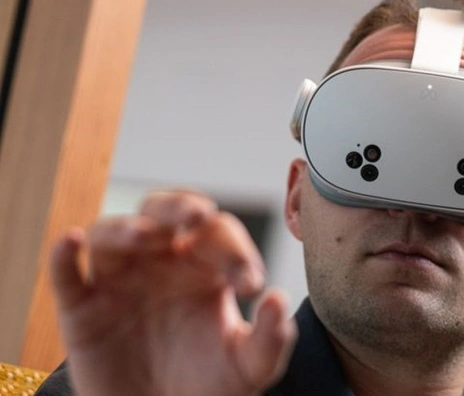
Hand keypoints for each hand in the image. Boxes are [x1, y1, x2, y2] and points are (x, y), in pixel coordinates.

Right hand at [50, 191, 296, 395]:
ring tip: (146, 238)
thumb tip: (278, 300)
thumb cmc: (208, 385)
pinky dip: (63, 255)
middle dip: (179, 207)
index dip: (236, 251)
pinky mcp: (81, 308)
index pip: (218, 236)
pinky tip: (71, 241)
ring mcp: (118, 280)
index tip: (250, 284)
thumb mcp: (247, 367)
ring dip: (126, 229)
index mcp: (204, 266)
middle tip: (197, 216)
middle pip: (163, 212)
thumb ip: (269, 338)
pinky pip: (66, 274)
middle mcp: (161, 262)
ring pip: (112, 233)